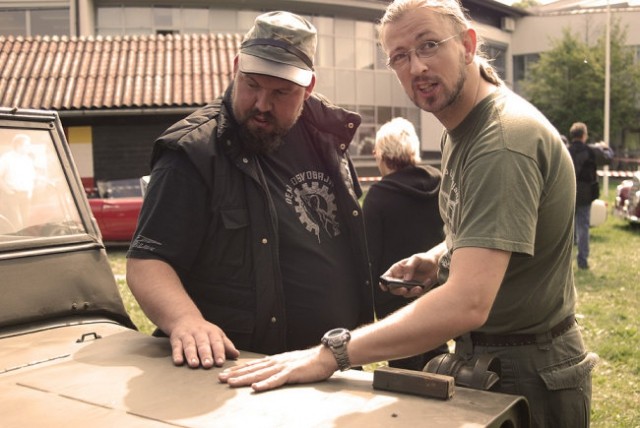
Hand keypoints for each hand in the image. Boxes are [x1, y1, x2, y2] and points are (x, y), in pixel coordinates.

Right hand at [168, 316, 239, 368]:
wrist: (185, 318)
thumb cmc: (204, 331)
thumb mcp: (217, 335)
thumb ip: (226, 345)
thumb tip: (236, 354)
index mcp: (212, 332)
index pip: (217, 342)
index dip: (219, 352)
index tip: (220, 362)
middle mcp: (200, 333)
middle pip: (203, 344)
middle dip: (206, 354)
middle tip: (208, 365)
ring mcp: (187, 335)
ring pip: (190, 345)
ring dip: (191, 355)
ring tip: (194, 364)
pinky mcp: (176, 338)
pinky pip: (176, 346)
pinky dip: (177, 354)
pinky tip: (178, 362)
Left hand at [218, 346, 336, 391]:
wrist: (324, 357)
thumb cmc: (308, 362)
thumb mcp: (289, 364)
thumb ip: (277, 368)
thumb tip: (266, 373)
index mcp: (275, 361)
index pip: (253, 366)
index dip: (238, 370)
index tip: (225, 373)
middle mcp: (276, 362)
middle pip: (252, 369)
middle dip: (236, 374)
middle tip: (221, 378)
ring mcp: (283, 367)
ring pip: (260, 374)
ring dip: (245, 379)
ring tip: (232, 383)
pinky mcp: (291, 373)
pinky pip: (276, 380)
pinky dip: (266, 384)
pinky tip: (256, 388)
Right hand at [382, 251, 439, 297]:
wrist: (437, 265)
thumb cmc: (424, 259)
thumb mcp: (416, 259)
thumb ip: (409, 267)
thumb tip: (406, 279)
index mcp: (397, 269)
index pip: (386, 277)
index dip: (383, 283)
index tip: (385, 286)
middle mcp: (400, 278)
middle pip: (393, 288)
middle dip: (398, 290)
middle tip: (404, 289)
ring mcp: (408, 285)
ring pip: (404, 293)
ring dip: (411, 292)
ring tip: (419, 287)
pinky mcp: (415, 290)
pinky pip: (414, 294)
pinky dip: (420, 290)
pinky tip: (426, 281)